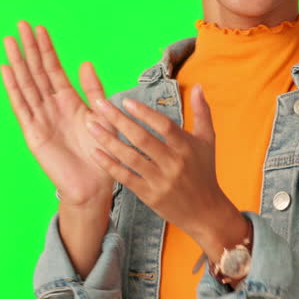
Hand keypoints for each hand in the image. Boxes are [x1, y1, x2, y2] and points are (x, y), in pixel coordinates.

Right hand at [0, 21, 121, 206]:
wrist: (93, 185)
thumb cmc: (101, 153)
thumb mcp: (102, 116)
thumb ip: (93, 90)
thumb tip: (85, 62)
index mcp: (69, 100)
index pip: (54, 68)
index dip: (46, 49)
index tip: (40, 28)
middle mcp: (51, 106)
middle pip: (36, 71)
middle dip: (29, 48)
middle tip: (20, 24)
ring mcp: (40, 118)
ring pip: (26, 84)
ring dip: (17, 62)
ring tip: (9, 40)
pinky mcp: (33, 133)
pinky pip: (21, 106)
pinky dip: (13, 88)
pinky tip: (6, 70)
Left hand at [84, 81, 234, 240]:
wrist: (205, 212)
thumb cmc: (205, 172)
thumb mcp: (208, 140)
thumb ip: (202, 112)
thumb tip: (199, 85)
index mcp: (186, 147)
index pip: (163, 125)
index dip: (144, 112)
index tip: (125, 100)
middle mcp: (173, 163)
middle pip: (142, 138)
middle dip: (118, 119)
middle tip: (99, 104)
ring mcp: (159, 181)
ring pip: (129, 157)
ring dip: (108, 140)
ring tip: (91, 124)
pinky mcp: (149, 195)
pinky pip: (125, 177)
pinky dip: (109, 165)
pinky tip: (95, 152)